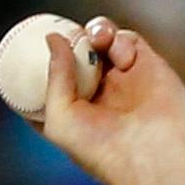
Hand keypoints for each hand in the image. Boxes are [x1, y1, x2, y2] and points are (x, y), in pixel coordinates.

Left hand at [35, 20, 184, 184]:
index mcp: (76, 113)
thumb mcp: (60, 119)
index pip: (56, 82)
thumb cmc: (102, 149)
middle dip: (72, 41)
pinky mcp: (148, 66)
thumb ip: (54, 77)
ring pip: (103, 41)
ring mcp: (124, 80)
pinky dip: (121, 40)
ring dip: (96, 32)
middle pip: (80, 55)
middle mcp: (100, 95)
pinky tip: (122, 60)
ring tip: (94, 40)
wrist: (151, 153)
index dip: (45, 64)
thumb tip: (52, 39)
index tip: (32, 50)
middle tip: (67, 35)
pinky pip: (129, 40)